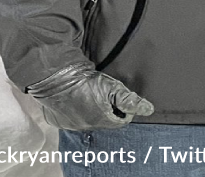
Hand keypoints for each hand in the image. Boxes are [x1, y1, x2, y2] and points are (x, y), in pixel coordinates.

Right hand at [26, 63, 153, 130]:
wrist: (55, 76)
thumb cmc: (86, 81)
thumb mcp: (112, 87)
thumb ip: (130, 100)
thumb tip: (149, 110)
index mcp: (101, 121)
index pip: (121, 120)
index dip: (124, 108)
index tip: (119, 97)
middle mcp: (85, 127)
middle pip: (105, 121)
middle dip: (108, 110)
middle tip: (105, 94)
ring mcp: (70, 125)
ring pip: (88, 120)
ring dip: (91, 111)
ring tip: (89, 94)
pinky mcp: (56, 121)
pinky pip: (71, 119)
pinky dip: (75, 111)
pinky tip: (75, 99)